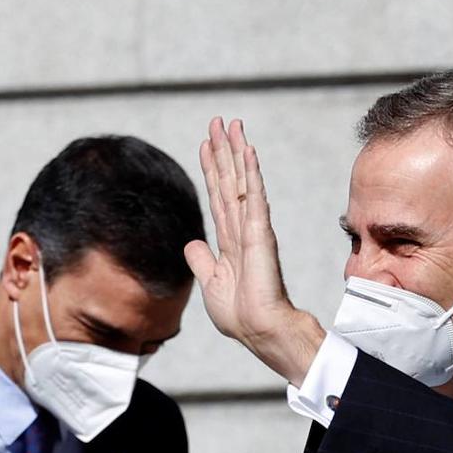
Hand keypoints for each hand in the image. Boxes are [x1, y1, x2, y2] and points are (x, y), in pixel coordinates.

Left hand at [185, 117, 324, 386]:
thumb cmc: (240, 314)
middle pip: (230, 182)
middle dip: (223, 151)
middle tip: (219, 121)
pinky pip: (254, 198)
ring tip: (233, 125)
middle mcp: (241, 229)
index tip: (205, 144)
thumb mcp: (211, 284)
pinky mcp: (260, 235)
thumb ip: (202, 261)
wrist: (260, 331)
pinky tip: (248, 152)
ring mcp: (252, 229)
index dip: (211, 170)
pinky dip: (251, 174)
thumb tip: (192, 243)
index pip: (218, 196)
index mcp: (229, 241)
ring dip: (237, 152)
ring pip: (242, 182)